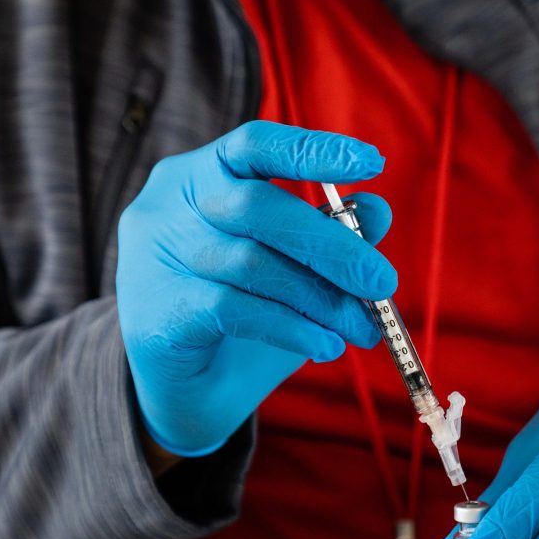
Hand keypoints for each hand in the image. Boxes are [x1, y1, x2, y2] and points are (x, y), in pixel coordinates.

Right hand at [116, 121, 394, 456]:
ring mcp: (155, 257)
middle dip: (332, 246)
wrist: (185, 393)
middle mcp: (168, 205)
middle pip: (257, 207)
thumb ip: (329, 234)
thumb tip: (378, 211)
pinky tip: (325, 347)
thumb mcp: (292, 271)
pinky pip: (237, 309)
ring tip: (362, 330)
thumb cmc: (242, 316)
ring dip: (322, 300)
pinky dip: (292, 328)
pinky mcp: (159, 310)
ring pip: (253, 264)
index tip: (372, 163)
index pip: (253, 145)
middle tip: (383, 283)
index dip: (312, 150)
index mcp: (199, 176)